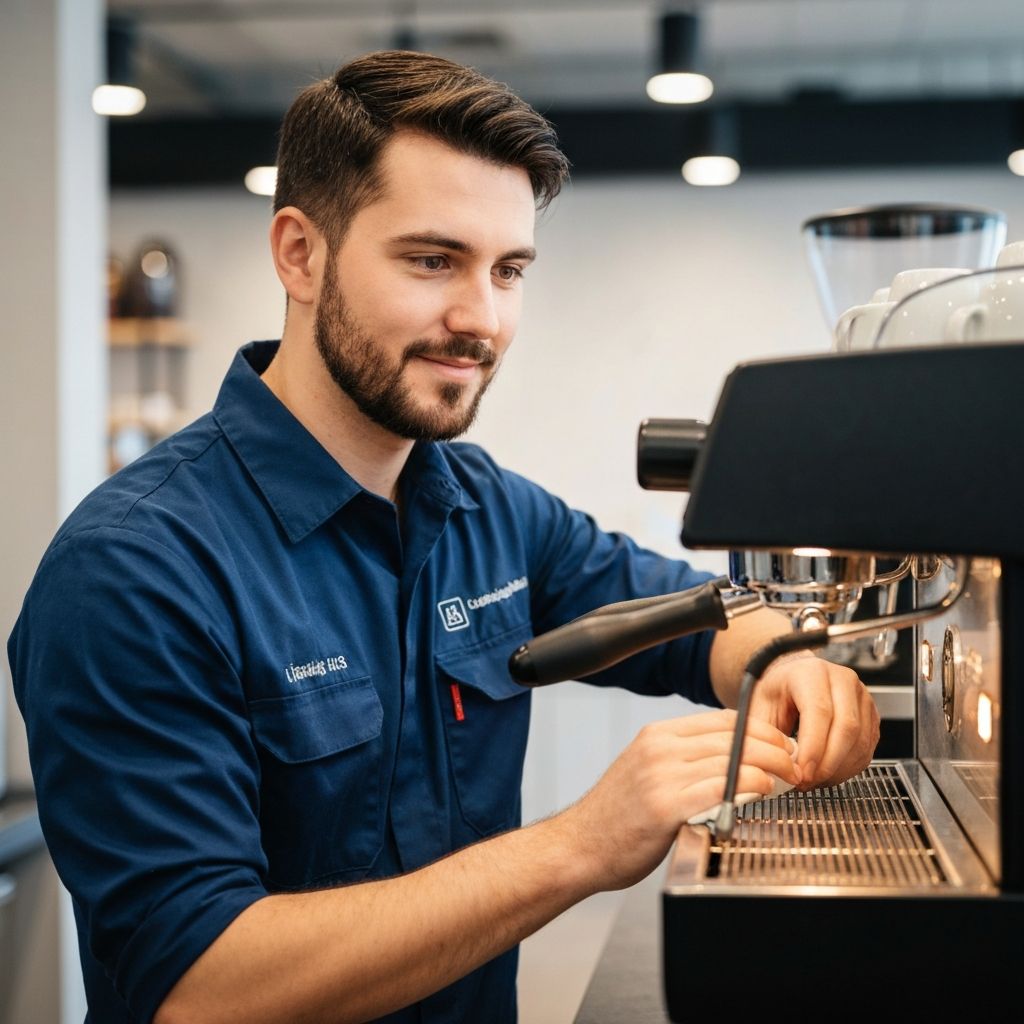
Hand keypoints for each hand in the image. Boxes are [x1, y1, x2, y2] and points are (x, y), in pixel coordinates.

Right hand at [559, 709, 799, 891]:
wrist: (580, 846)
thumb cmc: (616, 816)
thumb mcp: (646, 769)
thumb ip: (683, 758)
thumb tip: (732, 757)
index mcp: (657, 735)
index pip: (722, 720)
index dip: (760, 729)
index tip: (781, 744)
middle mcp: (659, 748)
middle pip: (732, 737)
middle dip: (774, 748)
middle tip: (793, 764)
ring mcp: (661, 775)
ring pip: (732, 759)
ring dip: (769, 768)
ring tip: (785, 780)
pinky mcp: (664, 806)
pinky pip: (720, 788)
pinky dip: (749, 786)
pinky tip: (761, 793)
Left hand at [750, 654, 879, 788]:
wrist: (793, 677)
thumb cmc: (777, 691)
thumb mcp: (760, 705)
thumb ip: (765, 734)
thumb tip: (775, 766)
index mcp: (811, 672)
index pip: (819, 711)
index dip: (813, 747)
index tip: (801, 771)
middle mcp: (842, 680)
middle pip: (846, 727)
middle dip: (827, 763)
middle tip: (807, 781)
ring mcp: (861, 697)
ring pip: (860, 741)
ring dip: (839, 769)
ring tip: (814, 780)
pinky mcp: (872, 714)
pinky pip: (867, 748)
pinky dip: (849, 768)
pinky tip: (829, 773)